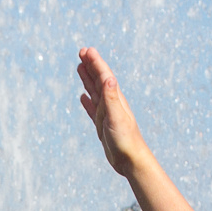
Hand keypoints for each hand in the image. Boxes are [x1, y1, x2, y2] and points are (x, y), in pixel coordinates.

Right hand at [76, 47, 152, 178]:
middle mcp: (111, 104)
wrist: (131, 160)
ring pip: (95, 92)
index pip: (104, 76)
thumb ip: (112, 98)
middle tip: (82, 52)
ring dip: (88, 79)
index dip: (95, 62)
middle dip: (91, 66)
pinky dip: (87, 101)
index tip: (86, 50)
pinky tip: (83, 98)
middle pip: (98, 80)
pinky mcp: (102, 125)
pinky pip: (93, 109)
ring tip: (80, 68)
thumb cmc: (125, 140)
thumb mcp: (116, 117)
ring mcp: (106, 114)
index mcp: (115, 99)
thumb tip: (109, 77)